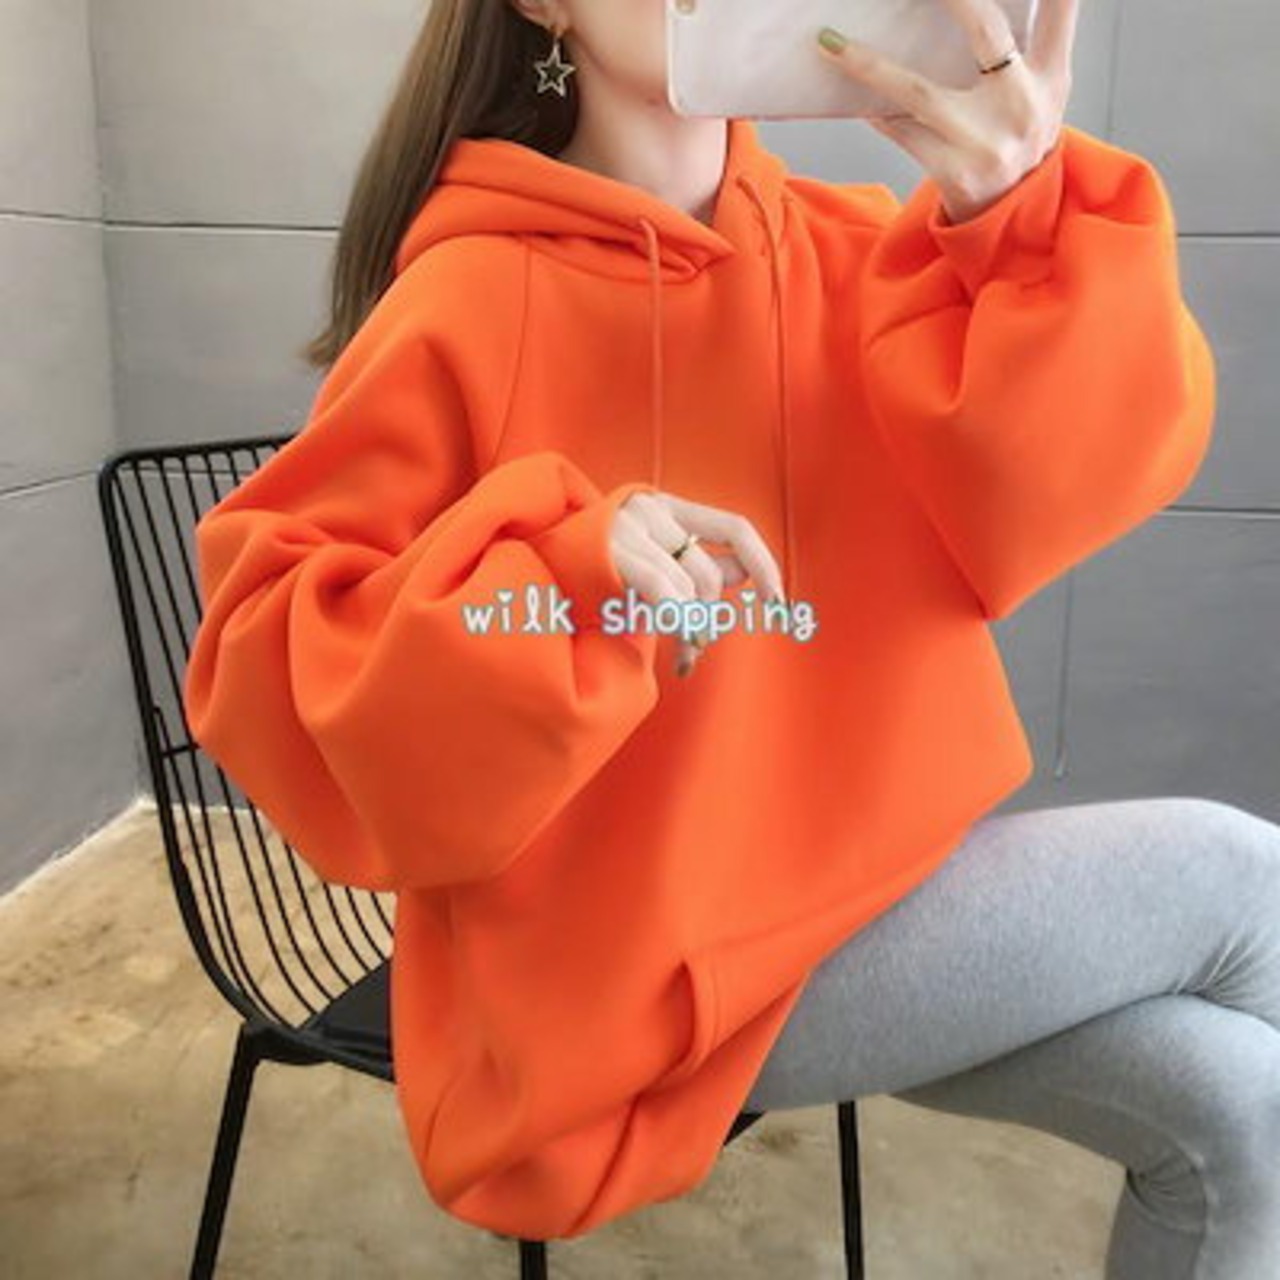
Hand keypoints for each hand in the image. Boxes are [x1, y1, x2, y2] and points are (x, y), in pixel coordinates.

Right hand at [610, 492, 785, 678]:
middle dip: (709, 621)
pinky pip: (666, 593)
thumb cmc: (594, 576)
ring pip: (688, 591)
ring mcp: (629, 527)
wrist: (530, 570)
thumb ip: (697, 566)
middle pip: (708, 575)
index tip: (777, 602)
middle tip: (696, 651)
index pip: (734, 529)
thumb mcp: (653, 566)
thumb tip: (746, 574)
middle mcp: (651, 509)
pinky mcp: (612, 551)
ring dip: (689, 632)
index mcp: (668, 506)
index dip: (762, 565)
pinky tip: (678, 656)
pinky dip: (679, 624)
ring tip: (680, 657)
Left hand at [816, 0, 1078, 223]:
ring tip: (832, 43)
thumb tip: (962, 6)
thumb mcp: (1040, 92)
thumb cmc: (1015, 139)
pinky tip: (849, 92)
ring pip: (919, 92)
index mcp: (1051, 76)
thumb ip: (1021, 45)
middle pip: (986, 30)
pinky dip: (874, 109)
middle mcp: (1022, 104)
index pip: (1060, 8)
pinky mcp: (953, 171)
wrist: (1010, 217)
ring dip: (869, 65)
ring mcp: (985, 142)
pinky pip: (900, 131)